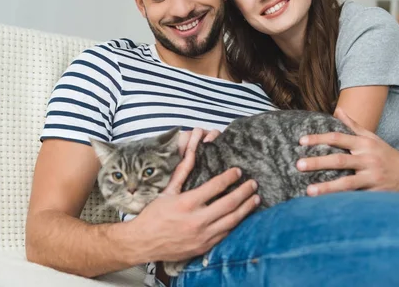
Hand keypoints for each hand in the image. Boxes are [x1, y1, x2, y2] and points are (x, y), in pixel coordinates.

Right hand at [127, 128, 258, 263]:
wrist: (143, 242)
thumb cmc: (153, 215)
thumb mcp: (167, 192)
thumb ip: (182, 173)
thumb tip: (192, 153)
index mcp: (187, 203)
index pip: (215, 186)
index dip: (229, 177)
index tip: (238, 171)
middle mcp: (197, 220)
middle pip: (229, 204)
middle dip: (244, 192)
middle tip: (253, 184)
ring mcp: (202, 235)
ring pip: (232, 220)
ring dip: (246, 209)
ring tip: (255, 199)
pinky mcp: (203, 246)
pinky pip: (225, 234)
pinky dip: (236, 224)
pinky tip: (242, 217)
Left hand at [296, 108, 398, 194]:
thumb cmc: (387, 156)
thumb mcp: (372, 139)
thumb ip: (353, 125)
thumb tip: (337, 109)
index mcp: (364, 144)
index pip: (338, 138)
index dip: (319, 139)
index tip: (301, 141)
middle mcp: (368, 159)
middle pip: (339, 160)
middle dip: (318, 162)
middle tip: (298, 165)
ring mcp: (372, 177)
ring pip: (347, 182)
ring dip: (327, 187)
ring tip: (309, 191)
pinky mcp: (376, 194)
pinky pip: (356, 198)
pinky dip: (342, 201)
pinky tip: (327, 205)